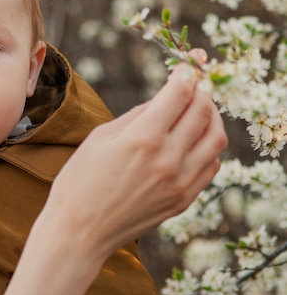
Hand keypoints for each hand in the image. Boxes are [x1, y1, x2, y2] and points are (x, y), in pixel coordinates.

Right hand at [6, 52, 226, 294]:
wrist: (80, 231)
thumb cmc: (79, 181)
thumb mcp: (100, 138)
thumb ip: (135, 116)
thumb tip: (160, 101)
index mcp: (142, 138)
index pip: (179, 94)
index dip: (187, 73)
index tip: (189, 63)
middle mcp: (168, 158)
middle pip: (202, 111)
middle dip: (201, 89)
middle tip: (196, 81)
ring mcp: (180, 182)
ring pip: (215, 138)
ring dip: (212, 116)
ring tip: (200, 108)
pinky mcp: (184, 200)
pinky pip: (211, 165)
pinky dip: (209, 146)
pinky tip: (195, 140)